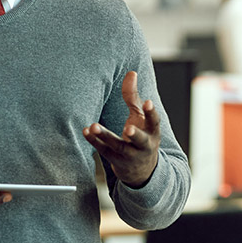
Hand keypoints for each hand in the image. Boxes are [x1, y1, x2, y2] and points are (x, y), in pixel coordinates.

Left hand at [83, 70, 159, 187]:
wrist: (141, 169)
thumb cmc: (140, 136)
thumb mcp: (140, 117)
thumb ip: (133, 97)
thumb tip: (131, 73)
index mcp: (153, 132)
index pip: (155, 122)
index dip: (152, 112)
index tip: (148, 102)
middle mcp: (144, 145)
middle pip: (140, 140)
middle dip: (135, 135)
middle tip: (128, 129)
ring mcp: (130, 155)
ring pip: (118, 147)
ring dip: (106, 137)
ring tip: (94, 126)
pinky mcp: (115, 160)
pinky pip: (104, 151)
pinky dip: (94, 141)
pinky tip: (86, 131)